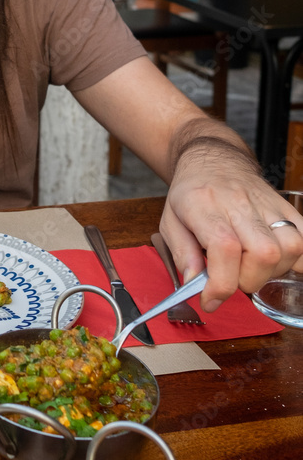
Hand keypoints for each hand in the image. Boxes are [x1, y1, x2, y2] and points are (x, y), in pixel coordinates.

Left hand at [160, 139, 302, 311]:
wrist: (212, 159)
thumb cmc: (190, 193)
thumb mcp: (170, 222)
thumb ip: (182, 255)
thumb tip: (195, 285)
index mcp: (205, 205)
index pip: (225, 248)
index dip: (220, 283)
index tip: (210, 299)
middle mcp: (239, 203)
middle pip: (263, 252)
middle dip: (248, 280)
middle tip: (231, 277)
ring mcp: (267, 204)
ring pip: (290, 247)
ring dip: (273, 270)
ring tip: (252, 267)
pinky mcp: (286, 208)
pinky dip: (296, 258)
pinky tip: (275, 261)